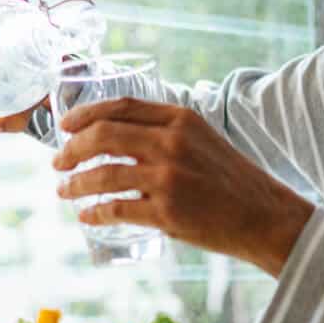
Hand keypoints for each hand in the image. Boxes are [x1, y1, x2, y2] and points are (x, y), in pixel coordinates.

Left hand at [52, 98, 313, 276]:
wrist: (264, 216)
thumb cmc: (233, 180)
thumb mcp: (203, 140)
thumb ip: (166, 134)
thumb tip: (118, 139)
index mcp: (181, 118)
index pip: (121, 106)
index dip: (86, 114)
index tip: (66, 126)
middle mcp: (172, 142)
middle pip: (103, 135)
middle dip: (71, 149)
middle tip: (59, 162)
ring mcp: (168, 177)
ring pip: (103, 174)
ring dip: (76, 184)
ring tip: (65, 191)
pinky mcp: (167, 212)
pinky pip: (116, 209)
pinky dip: (95, 212)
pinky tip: (87, 215)